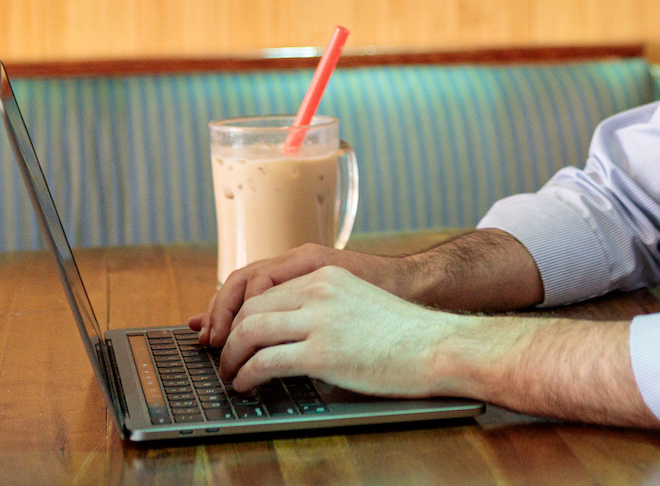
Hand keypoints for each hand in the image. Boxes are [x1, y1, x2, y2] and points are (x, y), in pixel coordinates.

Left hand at [217, 265, 455, 395]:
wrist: (437, 345)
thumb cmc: (402, 332)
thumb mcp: (356, 301)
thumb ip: (322, 305)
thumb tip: (288, 328)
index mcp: (325, 275)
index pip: (262, 287)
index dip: (237, 313)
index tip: (227, 331)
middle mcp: (318, 291)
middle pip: (250, 308)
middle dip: (228, 334)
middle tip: (222, 356)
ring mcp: (319, 321)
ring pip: (249, 332)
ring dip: (231, 356)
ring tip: (229, 373)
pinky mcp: (322, 353)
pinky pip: (265, 362)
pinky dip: (247, 375)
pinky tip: (247, 384)